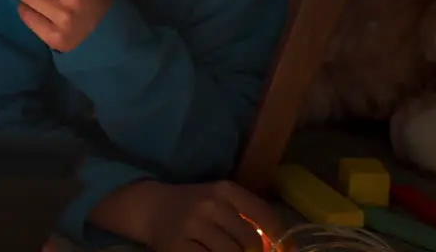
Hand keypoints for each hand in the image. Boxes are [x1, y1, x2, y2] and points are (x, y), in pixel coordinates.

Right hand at [140, 181, 282, 251]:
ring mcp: (192, 226)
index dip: (280, 238)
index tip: (286, 250)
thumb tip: (282, 245)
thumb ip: (248, 215)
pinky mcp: (178, 246)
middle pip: (250, 241)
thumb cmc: (193, 205)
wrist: (150, 207)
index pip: (264, 215)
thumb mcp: (219, 199)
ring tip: (226, 251)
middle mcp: (209, 205)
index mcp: (224, 190)